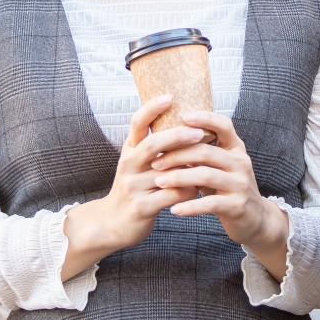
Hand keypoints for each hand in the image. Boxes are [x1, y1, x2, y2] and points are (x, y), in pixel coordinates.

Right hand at [60, 94, 201, 279]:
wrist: (112, 223)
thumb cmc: (133, 188)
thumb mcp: (136, 164)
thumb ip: (154, 147)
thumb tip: (185, 125)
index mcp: (129, 151)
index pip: (137, 124)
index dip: (151, 109)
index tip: (170, 96)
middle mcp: (129, 165)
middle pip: (152, 144)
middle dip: (177, 136)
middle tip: (199, 132)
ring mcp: (133, 187)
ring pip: (167, 172)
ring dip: (188, 168)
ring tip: (206, 164)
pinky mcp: (141, 207)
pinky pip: (171, 196)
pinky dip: (187, 192)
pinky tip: (196, 190)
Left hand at [157, 112, 290, 279]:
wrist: (254, 219)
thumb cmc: (227, 188)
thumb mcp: (220, 167)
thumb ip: (202, 153)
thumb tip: (169, 136)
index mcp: (236, 149)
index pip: (224, 125)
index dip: (205, 118)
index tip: (182, 117)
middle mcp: (241, 163)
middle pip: (206, 152)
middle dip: (176, 155)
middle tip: (155, 162)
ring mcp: (240, 184)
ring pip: (205, 176)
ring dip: (178, 178)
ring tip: (159, 182)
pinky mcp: (237, 205)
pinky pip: (210, 204)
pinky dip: (190, 206)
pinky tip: (174, 209)